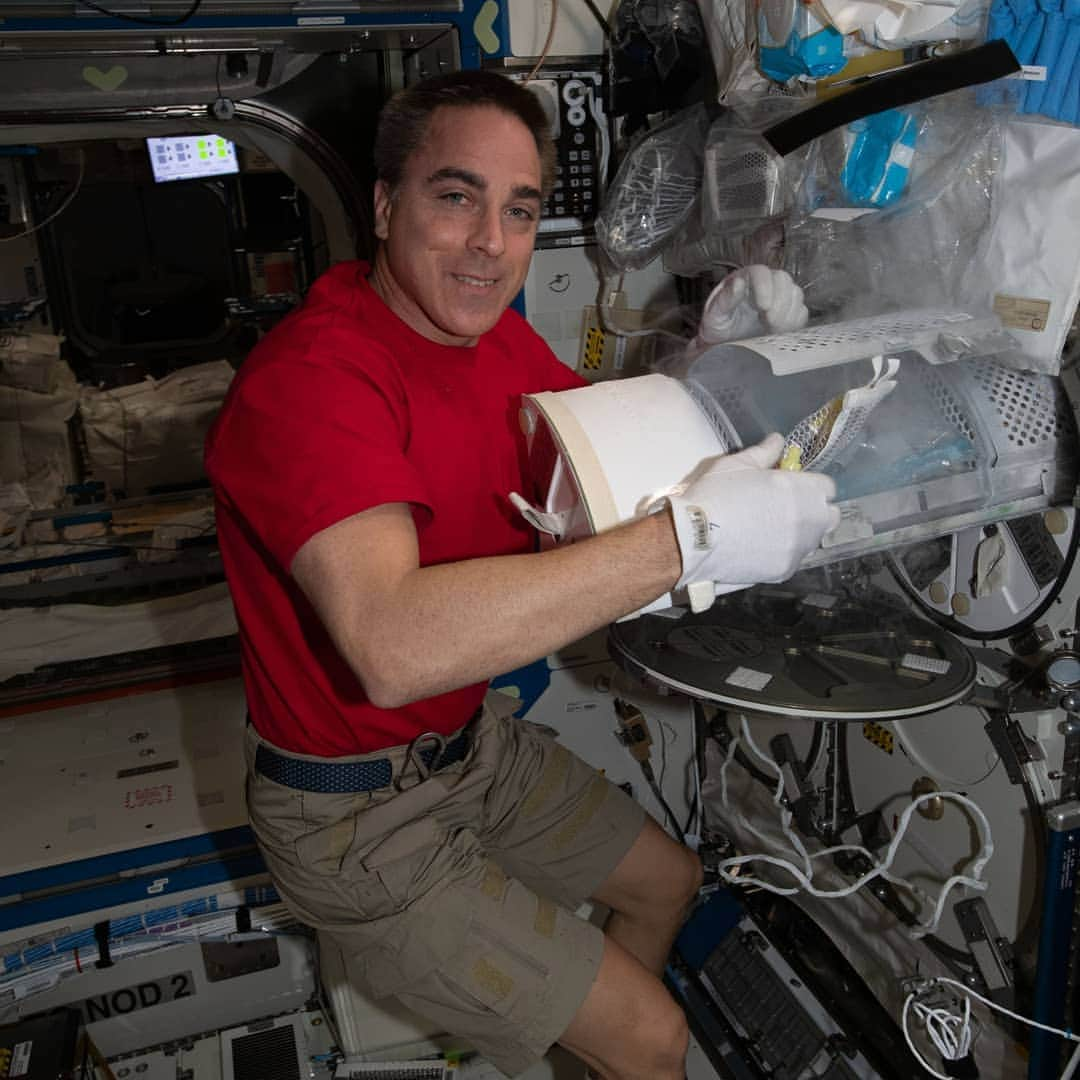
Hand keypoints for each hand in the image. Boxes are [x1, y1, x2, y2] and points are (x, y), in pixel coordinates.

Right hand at [650, 433, 839, 610]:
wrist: (695, 538)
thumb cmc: (717, 496)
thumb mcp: (738, 465)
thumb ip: (764, 453)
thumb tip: (778, 440)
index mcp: (802, 490)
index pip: (828, 488)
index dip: (811, 486)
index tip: (794, 488)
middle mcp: (809, 521)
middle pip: (828, 516)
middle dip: (814, 512)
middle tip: (787, 510)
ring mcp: (798, 549)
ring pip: (811, 541)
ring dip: (799, 534)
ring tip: (769, 532)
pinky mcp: (785, 570)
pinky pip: (792, 560)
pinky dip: (781, 554)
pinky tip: (759, 548)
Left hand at [697, 266, 807, 344]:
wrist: (725, 345)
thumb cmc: (717, 328)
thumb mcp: (714, 315)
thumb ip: (724, 299)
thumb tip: (737, 283)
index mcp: (743, 279)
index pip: (760, 272)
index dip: (764, 286)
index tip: (763, 307)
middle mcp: (763, 284)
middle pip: (782, 279)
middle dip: (779, 302)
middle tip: (768, 321)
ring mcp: (778, 298)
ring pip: (795, 294)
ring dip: (787, 313)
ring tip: (771, 329)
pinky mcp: (788, 313)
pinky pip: (801, 312)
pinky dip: (794, 322)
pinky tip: (780, 331)